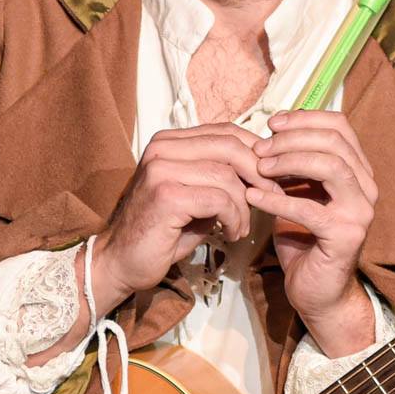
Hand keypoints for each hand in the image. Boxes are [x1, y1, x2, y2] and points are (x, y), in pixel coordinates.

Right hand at [92, 123, 280, 309]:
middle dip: (258, 173)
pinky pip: (218, 199)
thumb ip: (221, 177)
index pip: (224, 131)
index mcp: (170, 142)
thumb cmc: (163, 231)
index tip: (272, 177)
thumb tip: (264, 170)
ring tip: (242, 226)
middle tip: (272, 197)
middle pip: (229, 146)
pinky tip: (231, 233)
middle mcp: (163, 148)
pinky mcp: (166, 195)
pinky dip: (234, 217)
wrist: (122, 262)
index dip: (255, 151)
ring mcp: (161, 169)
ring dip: (244, 205)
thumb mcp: (195, 195)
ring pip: (226, 175)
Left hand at [246, 110, 378, 356]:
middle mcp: (366, 187)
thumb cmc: (303, 239)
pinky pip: (310, 208)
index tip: (272, 123)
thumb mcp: (298, 192)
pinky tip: (253, 197)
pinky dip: (277, 199)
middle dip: (292, 139)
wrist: (317, 292)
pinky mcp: (346, 236)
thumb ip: (293, 165)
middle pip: (334, 141)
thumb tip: (268, 133)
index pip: (339, 126)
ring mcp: (360, 212)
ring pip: (330, 166)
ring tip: (258, 168)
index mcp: (357, 171)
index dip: (305, 118)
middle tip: (260, 147)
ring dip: (288, 161)